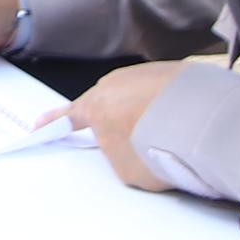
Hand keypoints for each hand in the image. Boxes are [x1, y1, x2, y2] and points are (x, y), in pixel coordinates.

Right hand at [64, 60, 191, 192]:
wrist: (200, 122)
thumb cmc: (157, 146)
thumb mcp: (125, 168)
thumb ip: (117, 154)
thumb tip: (129, 144)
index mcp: (97, 106)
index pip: (70, 115)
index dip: (54, 122)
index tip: (40, 124)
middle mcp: (118, 83)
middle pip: (109, 103)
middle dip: (118, 120)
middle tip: (133, 140)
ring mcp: (147, 73)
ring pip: (140, 96)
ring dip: (149, 113)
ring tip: (168, 135)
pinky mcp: (175, 71)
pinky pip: (165, 91)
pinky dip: (171, 106)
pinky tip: (184, 122)